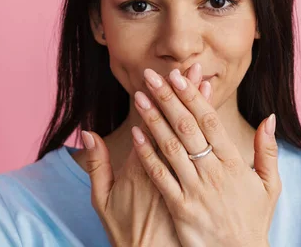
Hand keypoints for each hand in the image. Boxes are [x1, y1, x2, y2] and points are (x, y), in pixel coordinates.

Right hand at [82, 64, 209, 246]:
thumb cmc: (125, 232)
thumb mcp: (103, 201)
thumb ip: (96, 167)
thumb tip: (88, 134)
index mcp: (141, 168)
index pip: (156, 124)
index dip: (167, 100)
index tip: (174, 77)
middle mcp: (167, 171)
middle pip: (179, 125)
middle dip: (187, 96)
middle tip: (196, 69)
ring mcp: (184, 183)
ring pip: (195, 140)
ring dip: (200, 112)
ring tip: (206, 86)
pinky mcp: (195, 194)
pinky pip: (203, 164)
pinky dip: (208, 142)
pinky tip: (212, 124)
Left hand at [131, 66, 280, 246]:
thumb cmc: (253, 220)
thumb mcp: (270, 186)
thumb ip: (268, 150)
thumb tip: (269, 118)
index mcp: (234, 163)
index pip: (210, 121)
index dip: (193, 96)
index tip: (179, 76)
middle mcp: (213, 173)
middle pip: (187, 127)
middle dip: (168, 98)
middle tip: (151, 75)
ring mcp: (195, 190)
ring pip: (170, 147)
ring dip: (153, 119)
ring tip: (139, 97)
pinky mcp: (180, 208)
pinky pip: (160, 176)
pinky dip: (147, 154)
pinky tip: (136, 134)